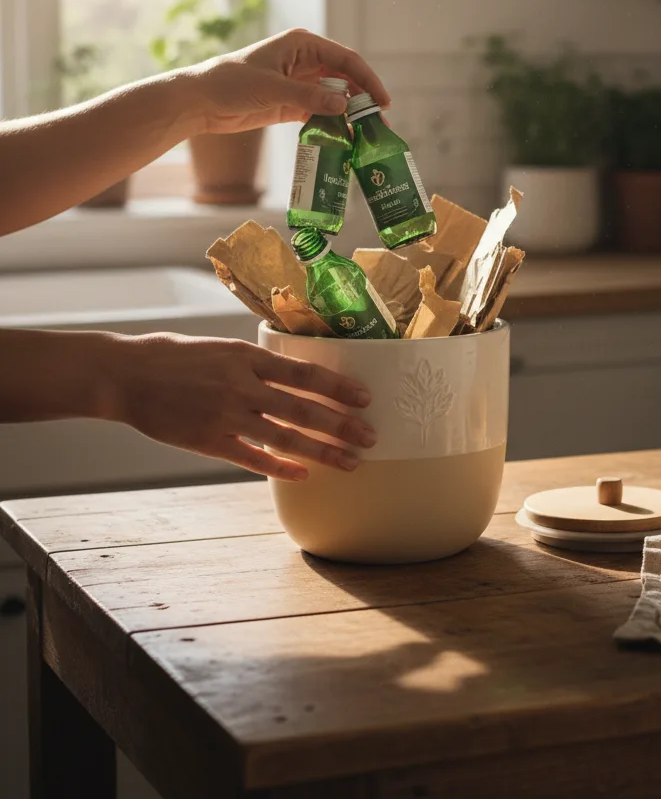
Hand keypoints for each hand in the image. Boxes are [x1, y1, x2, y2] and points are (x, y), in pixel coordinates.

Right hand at [109, 332, 375, 480]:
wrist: (128, 375)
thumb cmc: (177, 356)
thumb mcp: (224, 347)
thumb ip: (259, 363)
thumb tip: (299, 373)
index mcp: (247, 358)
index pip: (305, 374)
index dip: (338, 387)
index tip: (365, 397)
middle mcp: (242, 387)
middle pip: (303, 410)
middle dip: (341, 426)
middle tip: (371, 437)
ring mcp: (226, 416)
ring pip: (285, 439)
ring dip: (322, 452)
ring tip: (350, 462)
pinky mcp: (209, 442)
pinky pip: (253, 459)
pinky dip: (281, 468)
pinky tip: (304, 475)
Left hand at [184, 28, 391, 135]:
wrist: (201, 101)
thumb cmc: (230, 83)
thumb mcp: (272, 88)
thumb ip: (309, 97)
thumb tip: (344, 105)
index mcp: (302, 45)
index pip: (345, 59)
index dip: (367, 79)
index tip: (382, 100)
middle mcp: (305, 61)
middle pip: (345, 78)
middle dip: (363, 99)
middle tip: (379, 122)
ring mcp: (300, 83)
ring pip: (336, 97)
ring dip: (351, 114)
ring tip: (366, 134)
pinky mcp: (293, 104)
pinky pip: (322, 112)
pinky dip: (334, 124)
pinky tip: (346, 138)